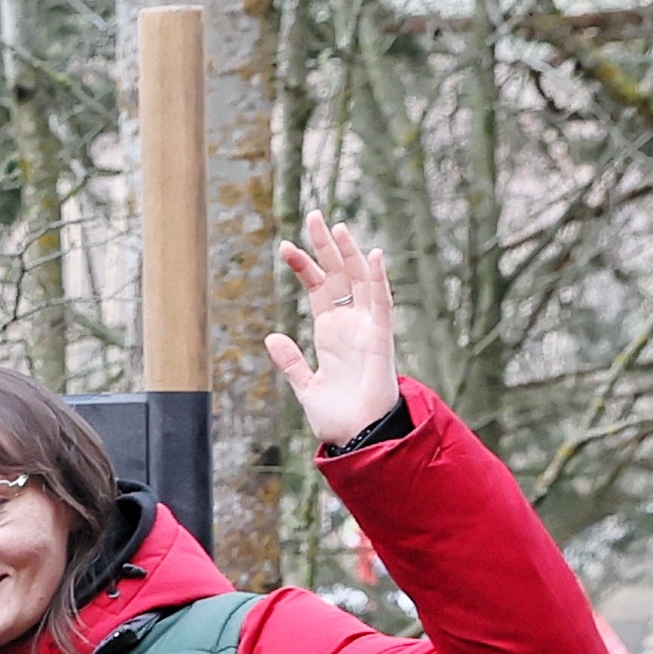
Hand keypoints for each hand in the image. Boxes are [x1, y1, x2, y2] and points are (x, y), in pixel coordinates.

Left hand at [264, 214, 404, 449]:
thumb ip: (291, 361)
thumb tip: (271, 336)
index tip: (285, 246)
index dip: (303, 266)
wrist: (357, 438)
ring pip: (359, 281)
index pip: (317, 288)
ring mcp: (367, 329)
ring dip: (349, 254)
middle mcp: (350, 324)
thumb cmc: (338, 415)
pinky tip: (371, 255)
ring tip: (337, 226)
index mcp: (331, 332)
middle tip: (314, 215)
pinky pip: (381, 303)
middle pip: (338, 275)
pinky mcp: (381, 339)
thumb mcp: (306, 385)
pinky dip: (377, 279)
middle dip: (326, 246)